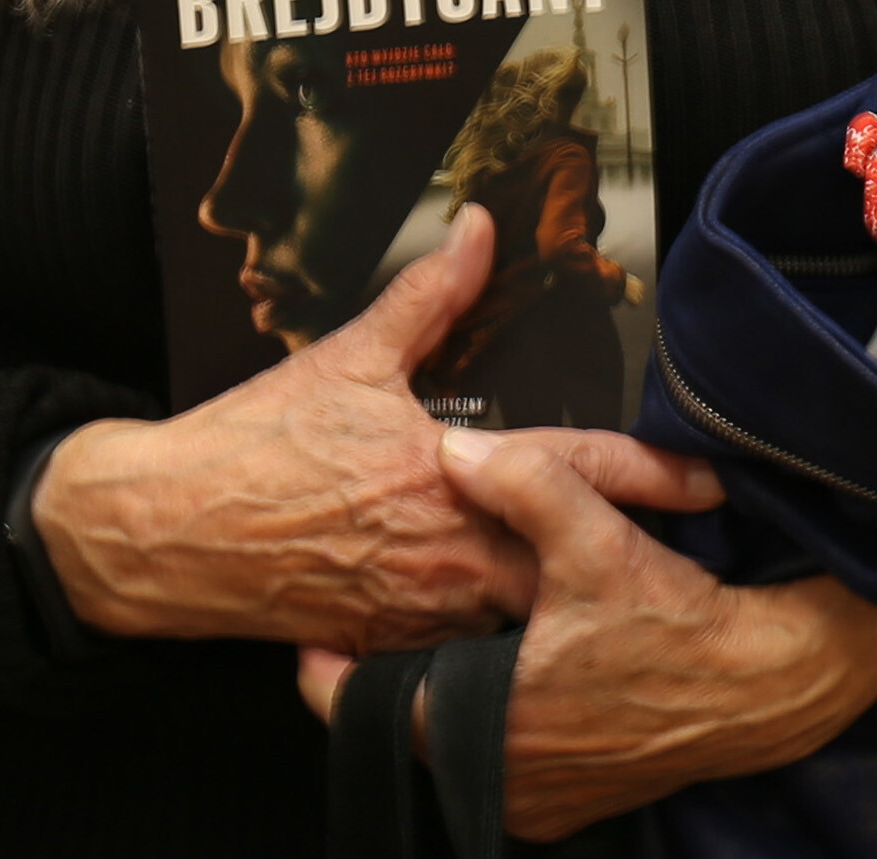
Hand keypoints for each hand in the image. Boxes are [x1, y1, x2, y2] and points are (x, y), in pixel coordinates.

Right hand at [32, 209, 720, 655]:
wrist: (164, 533)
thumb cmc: (251, 446)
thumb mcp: (347, 356)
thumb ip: (429, 296)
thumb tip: (479, 230)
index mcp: (447, 476)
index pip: (575, 473)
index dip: (652, 477)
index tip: (712, 481)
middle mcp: (443, 552)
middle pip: (566, 559)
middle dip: (622, 552)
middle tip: (687, 544)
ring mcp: (415, 610)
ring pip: (519, 614)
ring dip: (561, 596)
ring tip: (615, 584)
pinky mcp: (382, 643)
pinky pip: (461, 646)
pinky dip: (494, 629)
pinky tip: (520, 617)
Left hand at [293, 427, 876, 837]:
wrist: (762, 688)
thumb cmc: (677, 626)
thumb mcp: (599, 540)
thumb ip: (525, 483)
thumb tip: (456, 447)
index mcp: (475, 725)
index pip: (353, 705)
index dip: (331, 661)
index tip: (323, 626)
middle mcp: (492, 779)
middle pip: (407, 724)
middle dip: (402, 672)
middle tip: (398, 619)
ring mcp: (531, 802)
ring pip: (454, 747)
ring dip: (451, 702)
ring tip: (457, 644)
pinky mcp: (567, 807)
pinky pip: (501, 769)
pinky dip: (500, 730)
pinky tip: (520, 680)